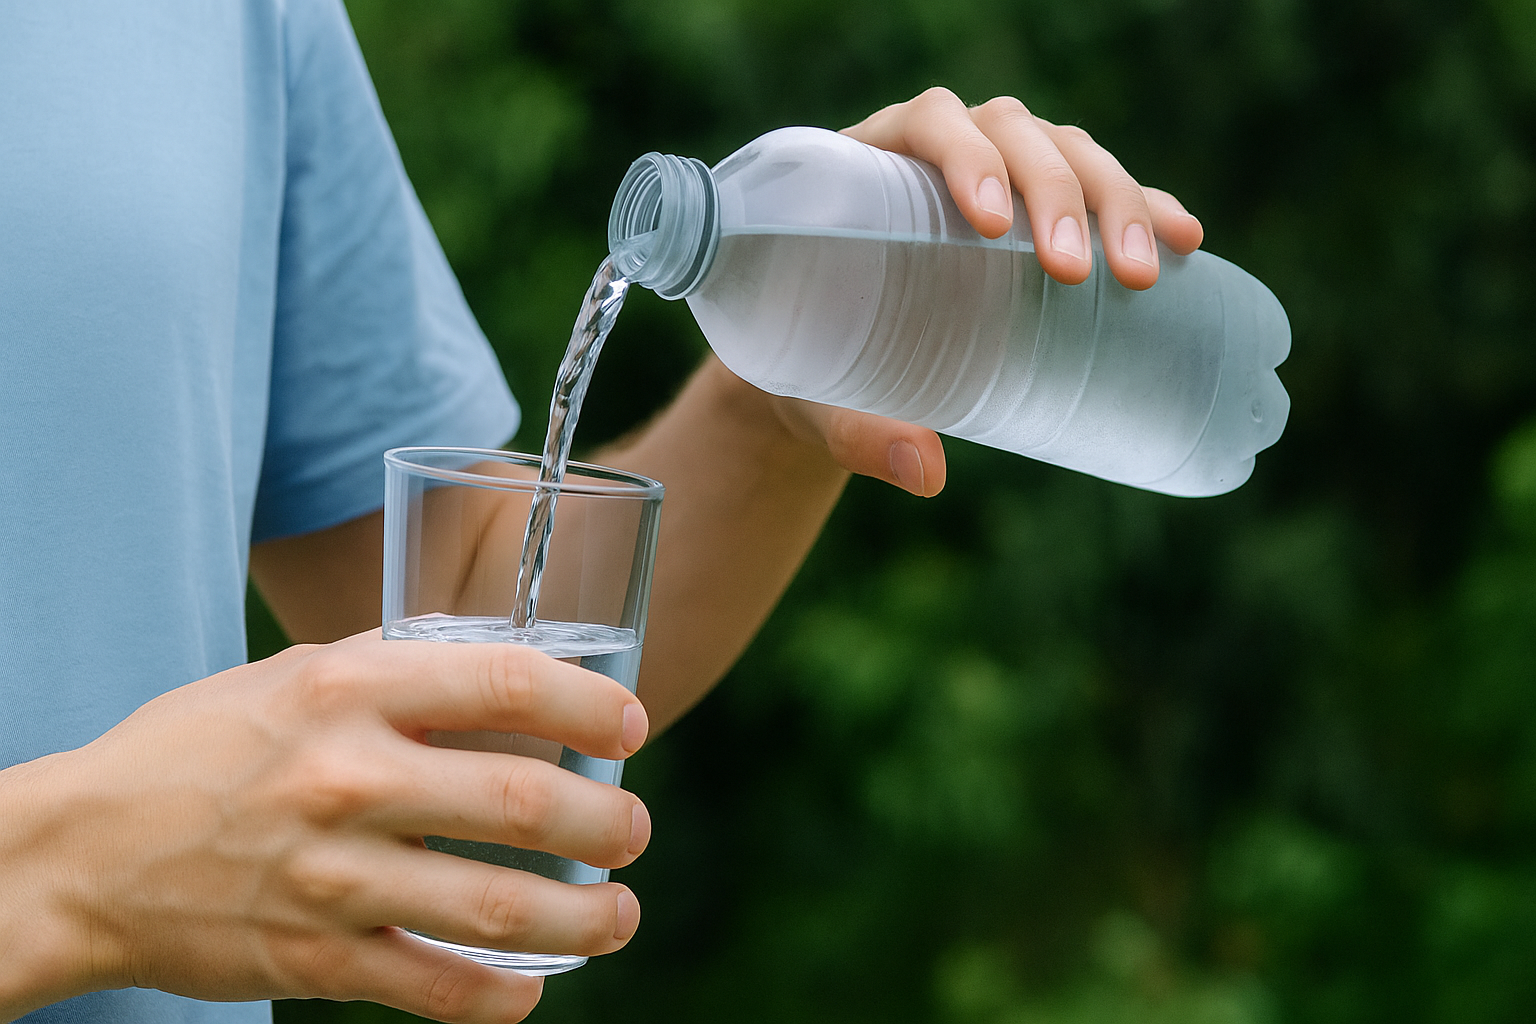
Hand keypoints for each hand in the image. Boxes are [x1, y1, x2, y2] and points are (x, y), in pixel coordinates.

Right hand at [0, 633, 649, 1022]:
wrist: (83, 854)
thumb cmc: (200, 750)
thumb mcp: (294, 677)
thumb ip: (397, 674)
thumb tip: (507, 679)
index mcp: (346, 689)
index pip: (505, 684)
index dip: (589, 705)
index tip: (629, 726)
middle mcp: (347, 778)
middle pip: (522, 802)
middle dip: (607, 823)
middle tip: (633, 831)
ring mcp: (331, 877)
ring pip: (498, 906)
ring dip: (584, 919)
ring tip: (620, 916)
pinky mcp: (314, 959)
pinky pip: (435, 988)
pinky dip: (499, 996)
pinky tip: (533, 989)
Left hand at [759, 87, 1206, 497]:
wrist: (827, 365)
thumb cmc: (809, 365)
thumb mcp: (816, 394)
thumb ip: (856, 432)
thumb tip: (925, 472)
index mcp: (868, 166)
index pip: (928, 125)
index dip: (965, 155)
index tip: (989, 222)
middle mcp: (940, 152)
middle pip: (1014, 134)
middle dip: (1056, 194)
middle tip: (1078, 273)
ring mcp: (997, 174)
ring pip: (1068, 152)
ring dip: (1114, 200)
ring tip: (1142, 274)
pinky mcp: (1039, 212)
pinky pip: (1100, 191)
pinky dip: (1146, 208)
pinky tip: (1185, 241)